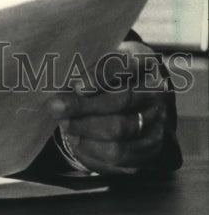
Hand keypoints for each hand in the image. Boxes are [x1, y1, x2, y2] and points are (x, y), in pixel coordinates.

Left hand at [48, 40, 174, 174]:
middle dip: (84, 106)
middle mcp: (157, 91)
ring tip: (64, 123)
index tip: (77, 86)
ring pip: (120, 129)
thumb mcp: (99, 59)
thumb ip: (84, 66)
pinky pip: (121, 154)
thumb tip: (59, 83)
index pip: (124, 65)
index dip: (100, 76)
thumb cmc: (107, 73)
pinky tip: (77, 139)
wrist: (135, 98)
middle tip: (56, 107)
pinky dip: (95, 148)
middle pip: (122, 100)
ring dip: (86, 128)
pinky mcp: (151, 148)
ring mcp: (157, 121)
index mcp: (144, 61)